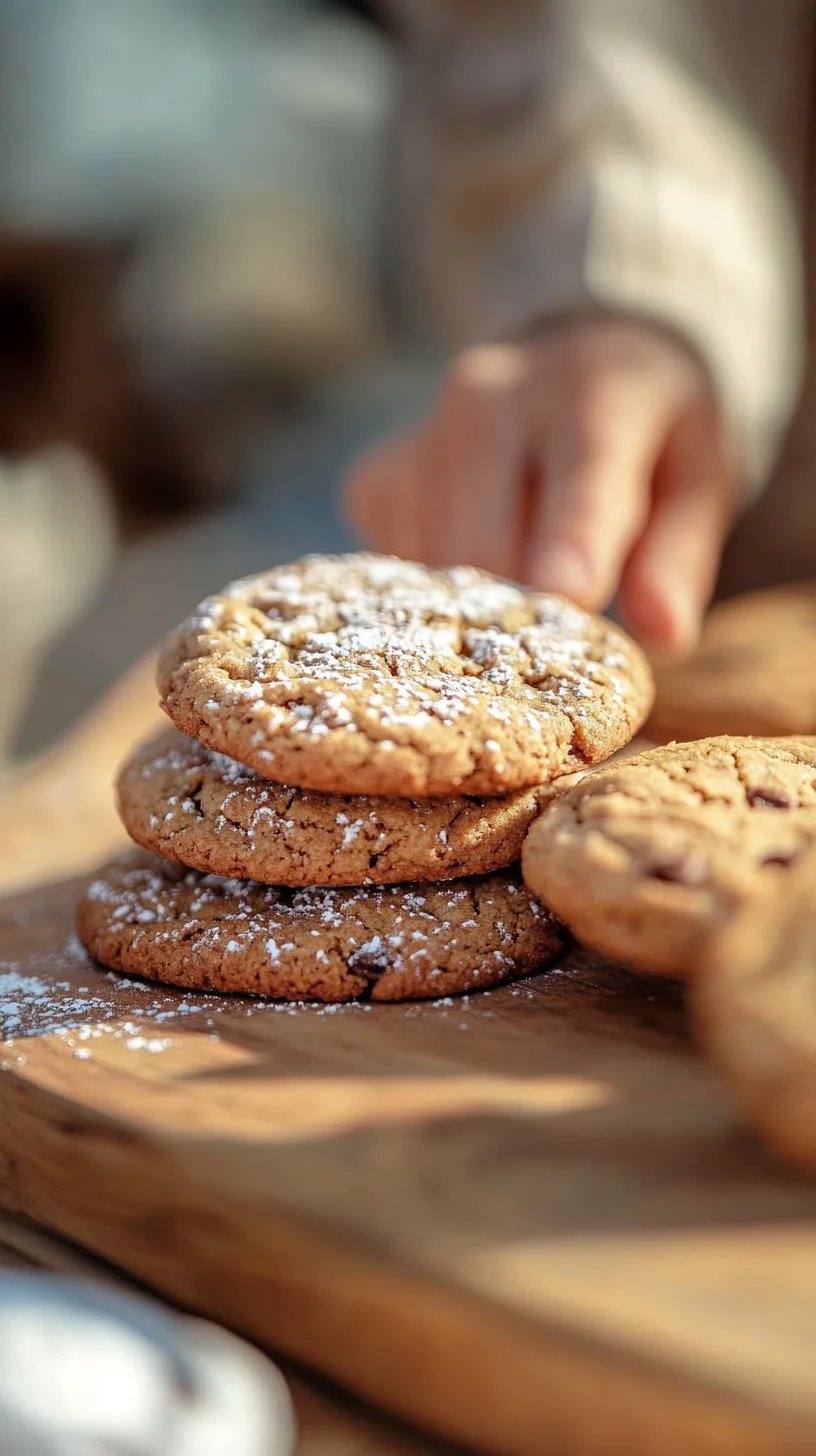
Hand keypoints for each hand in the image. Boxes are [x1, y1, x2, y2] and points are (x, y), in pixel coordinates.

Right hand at [343, 319, 735, 651]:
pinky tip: (481, 547)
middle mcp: (490, 399)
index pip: (579, 477)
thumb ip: (679, 558)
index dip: (571, 542)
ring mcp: (421, 434)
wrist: (576, 359)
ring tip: (531, 562)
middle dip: (531, 607)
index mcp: (594, 394)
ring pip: (439, 571)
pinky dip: (440, 582)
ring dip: (486, 601)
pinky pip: (399, 567)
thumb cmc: (648, 436)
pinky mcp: (376, 476)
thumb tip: (665, 632)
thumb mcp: (697, 482)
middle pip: (491, 546)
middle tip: (574, 617)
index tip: (569, 592)